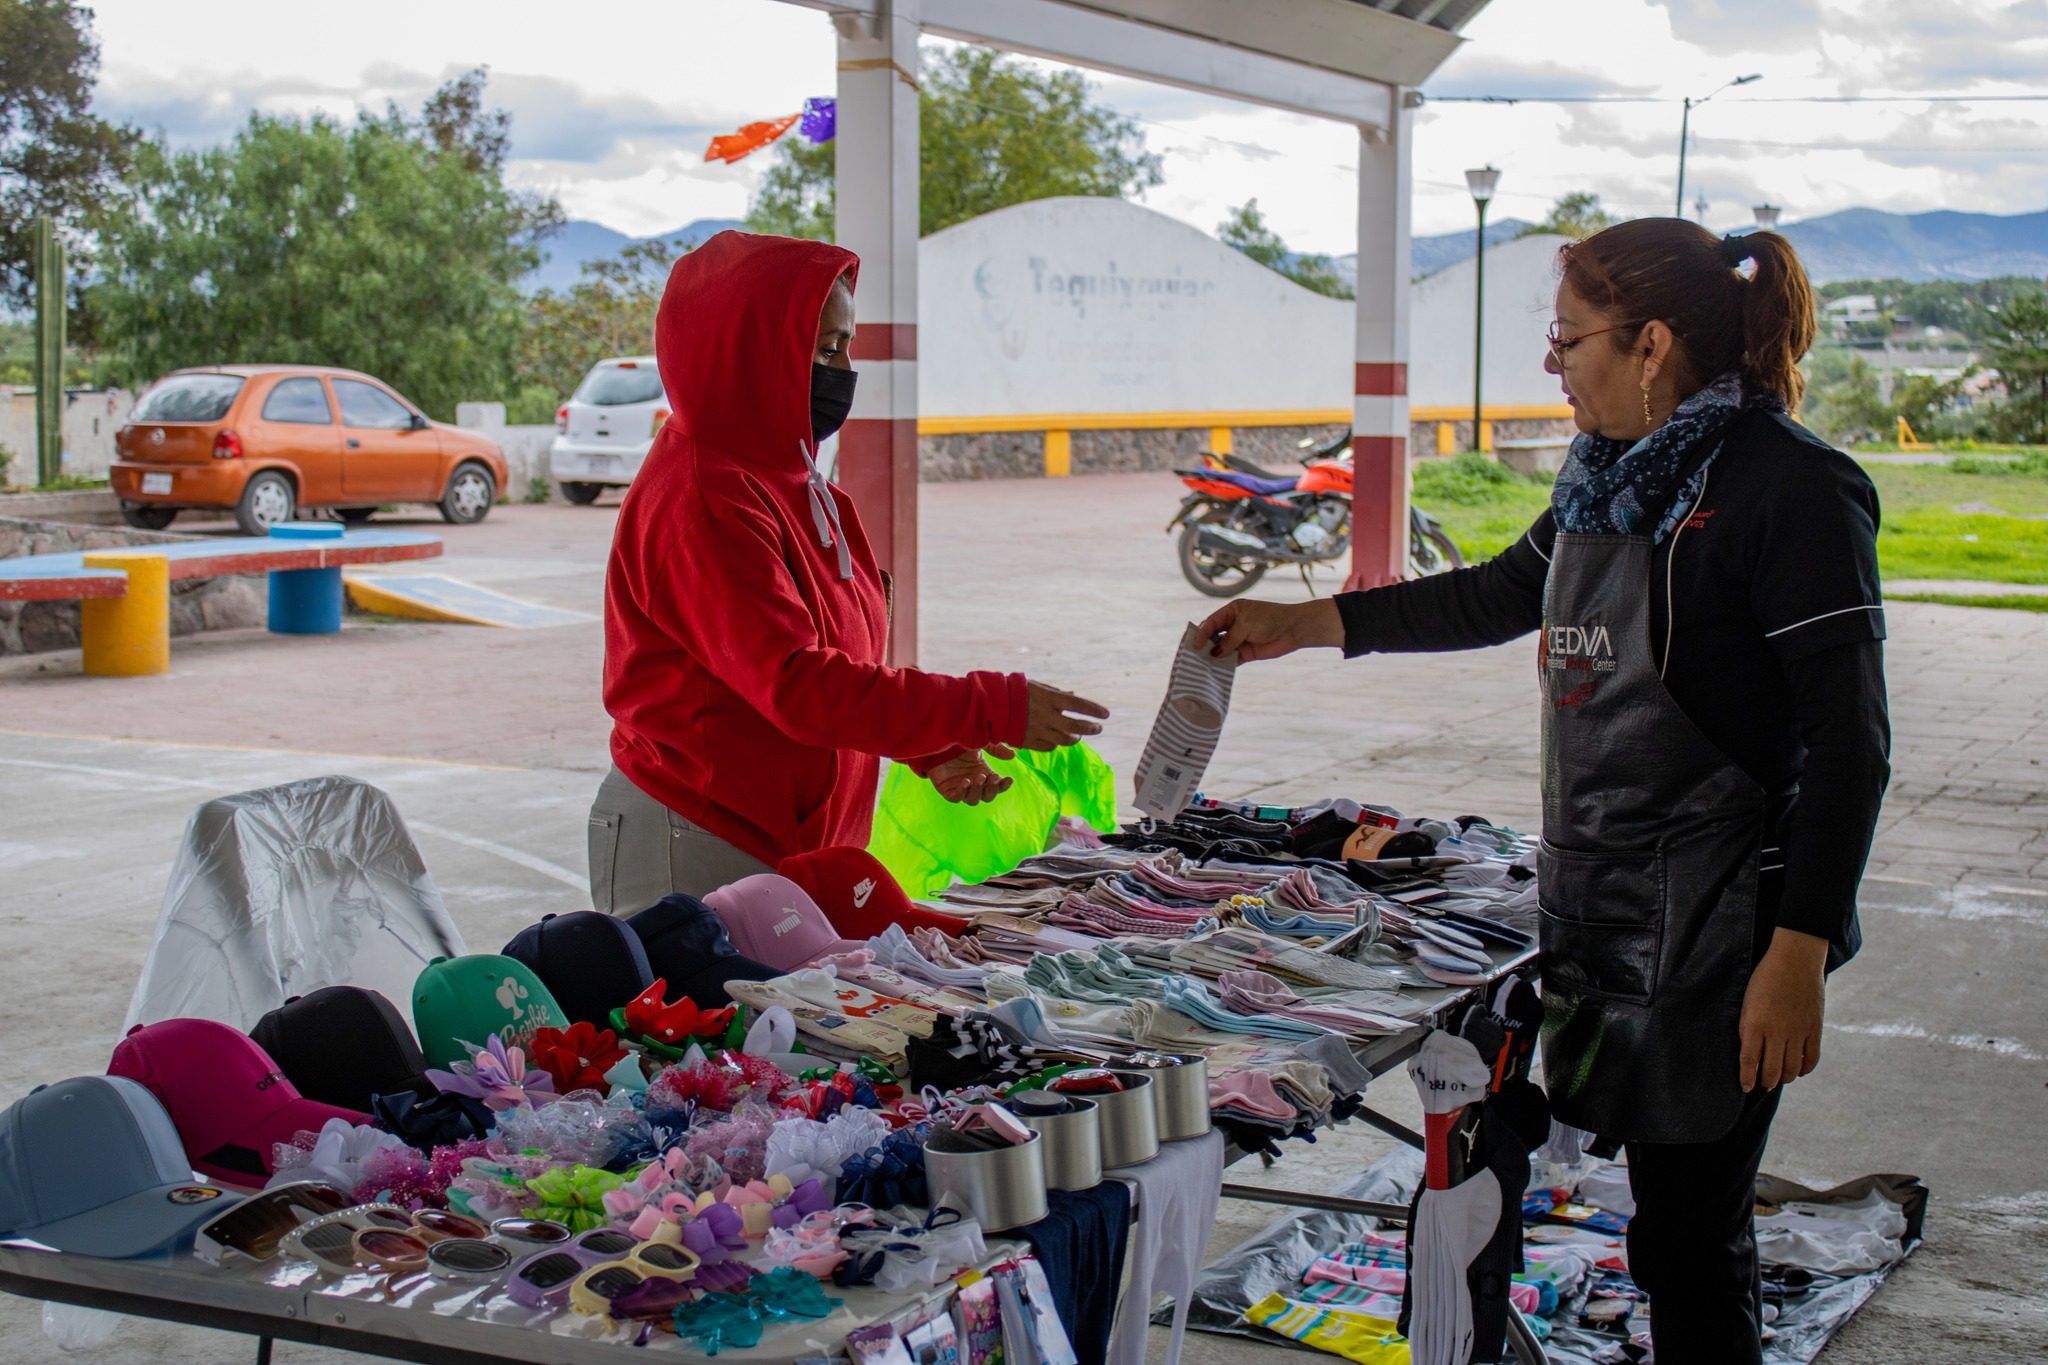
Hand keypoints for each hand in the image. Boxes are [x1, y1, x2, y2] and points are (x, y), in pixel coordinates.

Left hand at [927, 750, 1014, 805]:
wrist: (938, 741)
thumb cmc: (960, 742)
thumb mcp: (981, 743)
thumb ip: (996, 748)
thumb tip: (1013, 755)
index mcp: (984, 775)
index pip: (998, 787)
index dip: (1004, 786)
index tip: (1009, 779)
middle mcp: (974, 784)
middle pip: (987, 796)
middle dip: (991, 789)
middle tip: (991, 777)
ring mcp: (960, 788)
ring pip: (973, 800)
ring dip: (977, 791)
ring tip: (977, 778)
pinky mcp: (947, 790)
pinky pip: (956, 798)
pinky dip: (961, 793)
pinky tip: (965, 782)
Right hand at [1022, 683, 1108, 751]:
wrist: (990, 705)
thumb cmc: (1015, 691)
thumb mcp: (1038, 686)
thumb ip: (1057, 693)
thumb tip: (1074, 695)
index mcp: (1050, 698)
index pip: (1080, 705)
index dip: (1095, 710)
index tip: (1106, 714)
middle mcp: (1047, 716)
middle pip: (1076, 726)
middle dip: (1091, 728)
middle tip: (1098, 728)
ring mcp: (1039, 730)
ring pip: (1065, 740)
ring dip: (1075, 738)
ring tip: (1078, 735)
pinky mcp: (1030, 742)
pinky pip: (1050, 747)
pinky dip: (1057, 743)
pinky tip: (1058, 739)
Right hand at [1198, 598, 1344, 662]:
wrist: (1293, 629)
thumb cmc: (1270, 619)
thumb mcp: (1245, 625)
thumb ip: (1229, 639)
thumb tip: (1214, 653)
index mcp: (1232, 611)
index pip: (1211, 622)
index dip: (1202, 633)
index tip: (1196, 644)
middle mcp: (1234, 625)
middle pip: (1214, 636)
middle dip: (1205, 645)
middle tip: (1194, 656)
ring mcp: (1240, 639)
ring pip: (1221, 649)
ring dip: (1214, 656)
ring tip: (1202, 665)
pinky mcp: (1246, 652)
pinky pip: (1231, 659)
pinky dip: (1224, 664)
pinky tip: (1217, 670)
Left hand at [1738, 928, 1827, 1091]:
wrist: (1795, 959)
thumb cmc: (1765, 977)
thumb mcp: (1748, 1002)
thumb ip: (1749, 1028)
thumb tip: (1750, 1053)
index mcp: (1755, 1023)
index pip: (1749, 1061)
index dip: (1747, 1078)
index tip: (1746, 1088)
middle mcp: (1777, 1031)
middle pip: (1771, 1070)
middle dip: (1765, 1082)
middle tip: (1763, 1085)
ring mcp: (1798, 1032)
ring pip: (1791, 1068)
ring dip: (1783, 1078)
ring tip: (1778, 1078)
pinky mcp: (1815, 1029)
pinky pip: (1811, 1059)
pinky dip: (1804, 1069)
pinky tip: (1798, 1069)